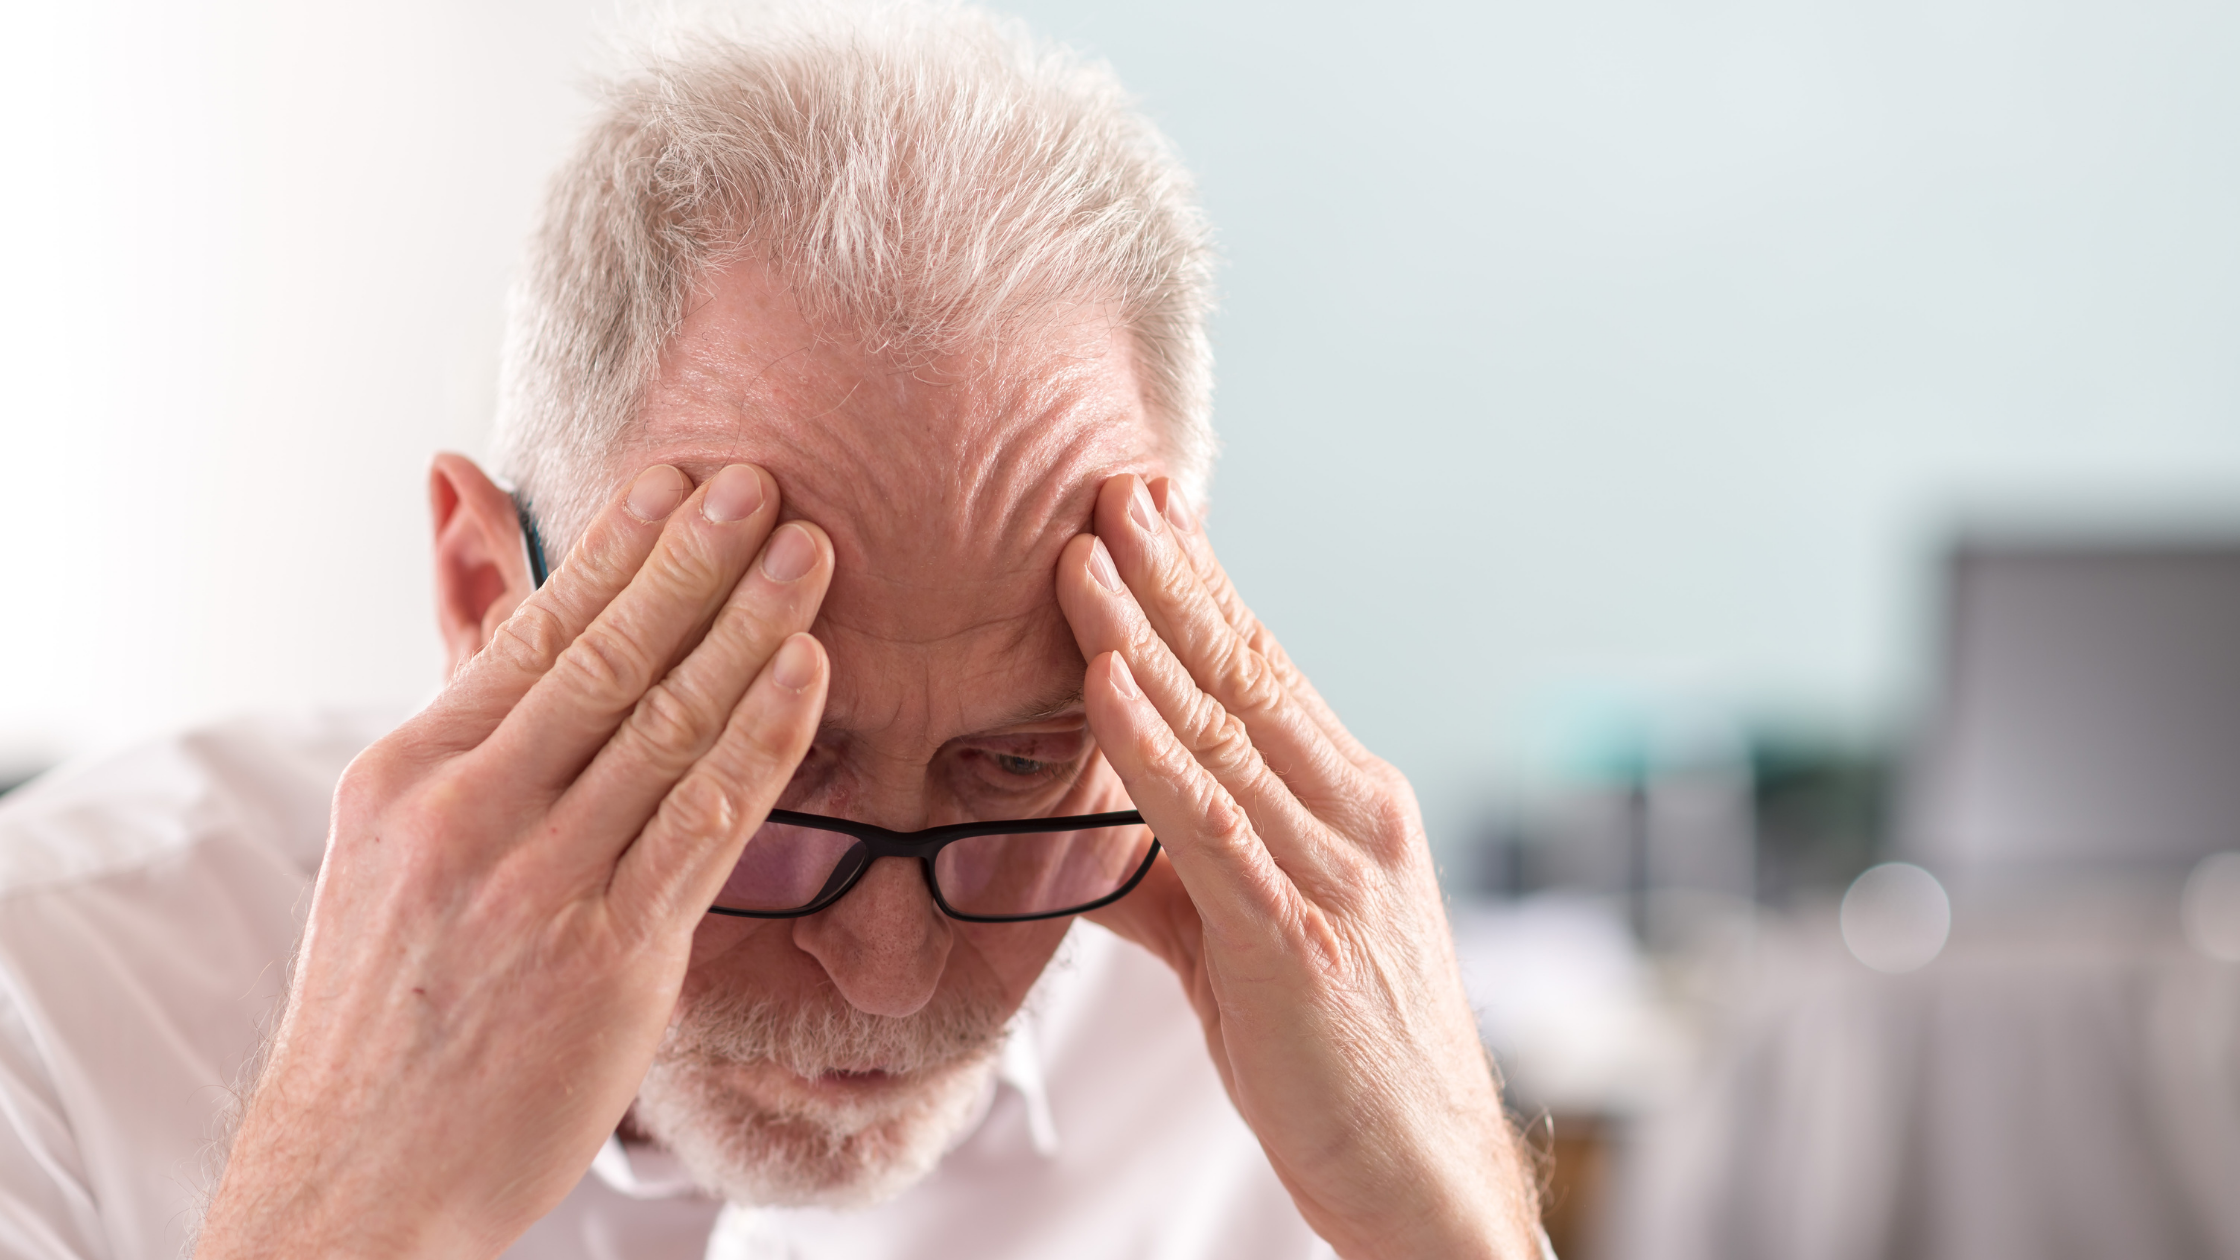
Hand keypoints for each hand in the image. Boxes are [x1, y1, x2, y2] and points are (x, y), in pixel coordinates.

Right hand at [197, 463, 833, 1258]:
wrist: (359, 1173)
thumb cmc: (390, 997)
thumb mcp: (391, 830)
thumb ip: (459, 683)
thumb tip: (457, 508)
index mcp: (409, 772)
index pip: (533, 632)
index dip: (618, 548)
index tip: (681, 478)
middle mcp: (466, 814)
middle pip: (605, 657)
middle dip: (695, 559)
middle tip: (765, 480)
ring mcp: (537, 885)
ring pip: (663, 725)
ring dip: (747, 627)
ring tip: (810, 553)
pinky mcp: (607, 958)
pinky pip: (701, 825)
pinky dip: (759, 740)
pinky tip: (807, 675)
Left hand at [1059, 476, 1539, 1259]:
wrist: (1423, 1176)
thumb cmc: (1340, 1060)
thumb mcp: (1248, 948)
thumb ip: (1171, 883)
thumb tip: (1079, 844)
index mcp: (1352, 806)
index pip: (1265, 672)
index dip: (1201, 588)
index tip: (1145, 512)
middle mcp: (1353, 817)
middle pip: (1248, 671)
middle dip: (1171, 574)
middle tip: (1108, 485)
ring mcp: (1332, 872)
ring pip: (1224, 728)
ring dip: (1145, 633)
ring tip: (1083, 552)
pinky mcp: (1295, 939)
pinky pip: (1211, 825)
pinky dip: (1155, 748)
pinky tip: (1108, 686)